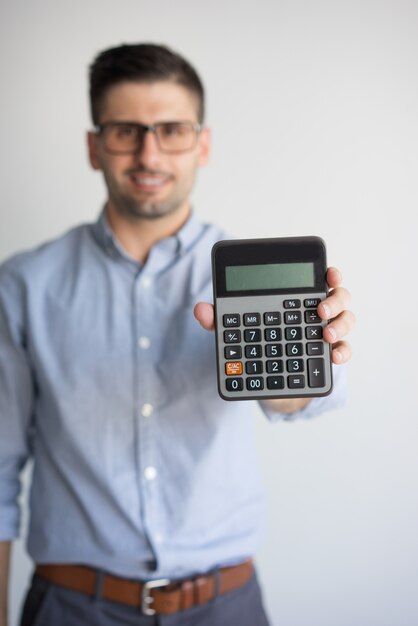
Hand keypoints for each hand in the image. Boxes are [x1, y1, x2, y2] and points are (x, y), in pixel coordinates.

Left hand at [194, 266, 353, 364]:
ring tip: (325, 335)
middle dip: (335, 300)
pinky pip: (345, 350)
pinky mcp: (327, 355)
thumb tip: (201, 309)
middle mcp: (318, 311)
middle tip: (319, 310)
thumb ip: (220, 319)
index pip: (319, 278)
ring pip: (347, 320)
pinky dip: (344, 351)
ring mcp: (326, 332)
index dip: (330, 273)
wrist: (266, 376)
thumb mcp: (235, 330)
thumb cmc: (255, 342)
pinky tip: (335, 356)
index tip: (329, 273)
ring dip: (340, 325)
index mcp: (298, 297)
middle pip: (339, 296)